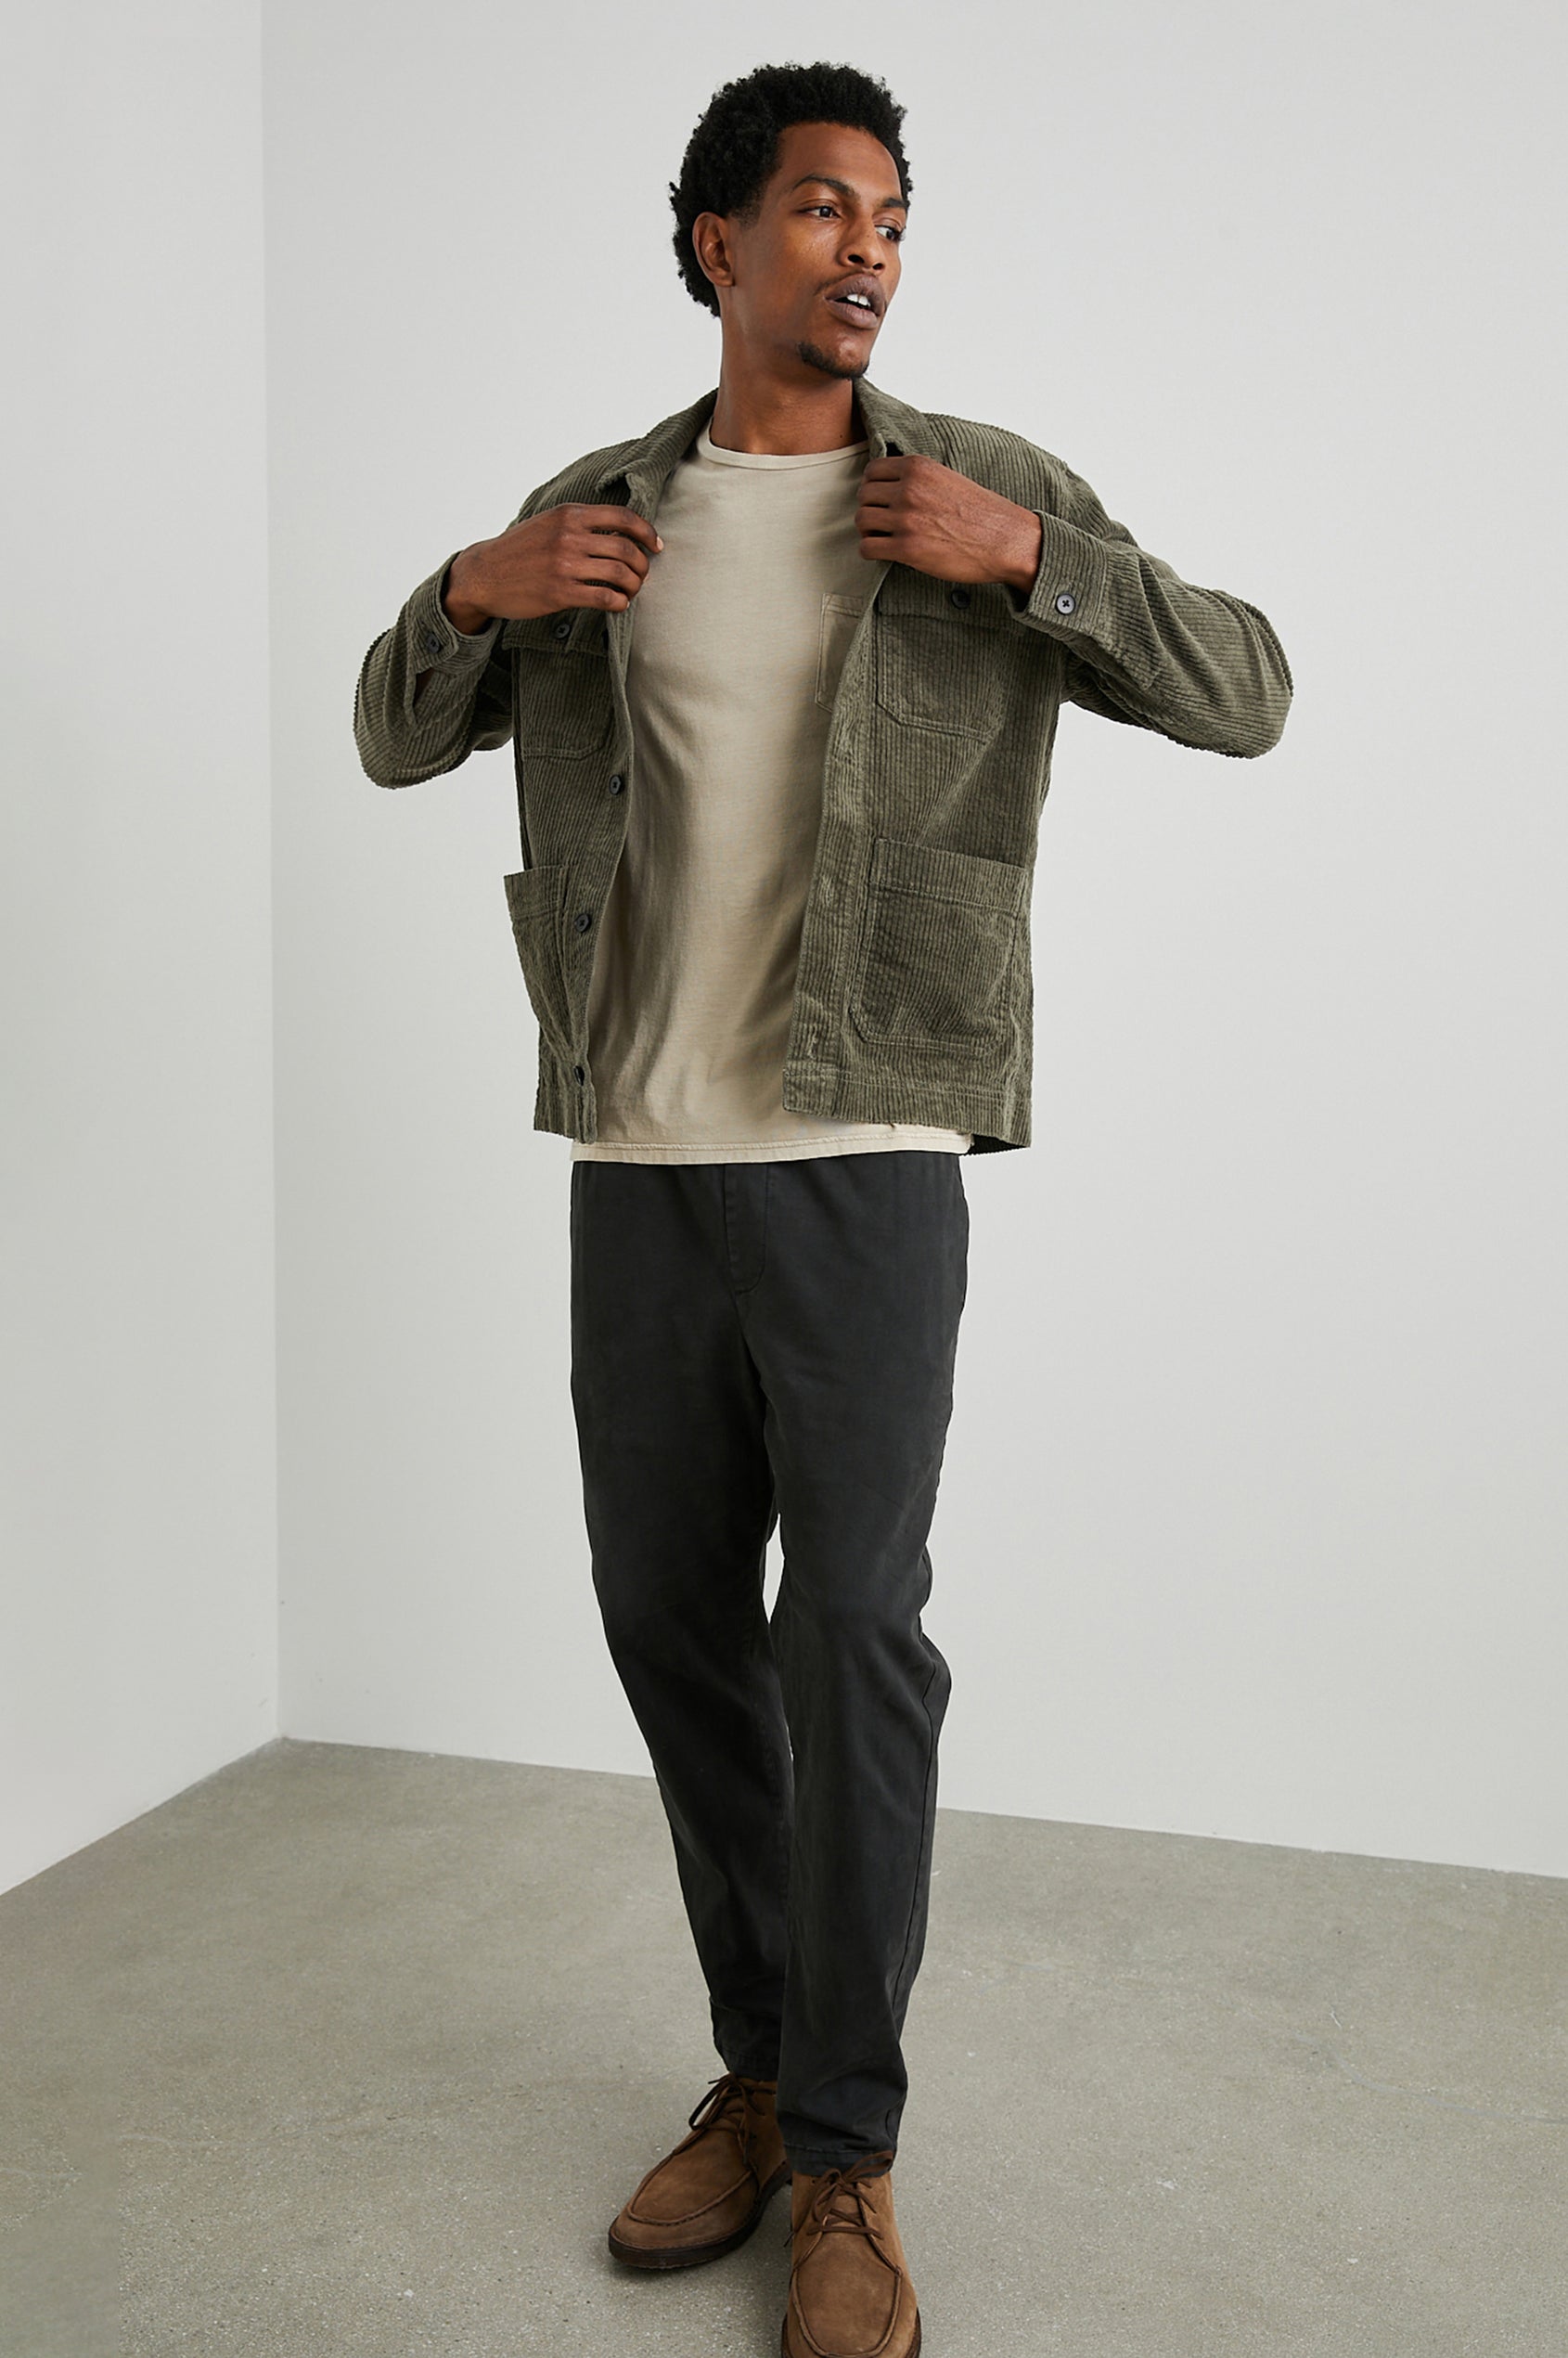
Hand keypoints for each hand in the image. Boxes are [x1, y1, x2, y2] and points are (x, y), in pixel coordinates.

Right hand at [446, 503, 663, 627]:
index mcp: (569, 514)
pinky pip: (604, 598)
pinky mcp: (560, 593)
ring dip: (634, 586)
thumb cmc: (520, 550)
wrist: (485, 574)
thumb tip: (619, 532)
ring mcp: (564, 565)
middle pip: (626, 550)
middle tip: (642, 575)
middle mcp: (569, 536)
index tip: (655, 546)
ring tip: (631, 591)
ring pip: (619, 575)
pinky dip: (619, 603)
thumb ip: (580, 523)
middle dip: (643, 566)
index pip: (622, 517)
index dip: (646, 532)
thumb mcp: (548, 523)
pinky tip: (618, 605)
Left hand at [855, 454, 1041, 592]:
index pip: (872, 470)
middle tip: (881, 523)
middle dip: (870, 509)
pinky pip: (868, 548)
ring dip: (868, 531)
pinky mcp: (907, 548)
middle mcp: (909, 489)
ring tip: (882, 538)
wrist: (1005, 540)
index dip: (873, 487)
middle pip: (863, 495)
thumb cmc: (982, 514)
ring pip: (862, 520)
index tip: (880, 500)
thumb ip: (919, 479)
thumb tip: (892, 488)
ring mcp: (906, 518)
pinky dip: (871, 552)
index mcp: (919, 468)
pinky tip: (884, 553)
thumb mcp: (948, 479)